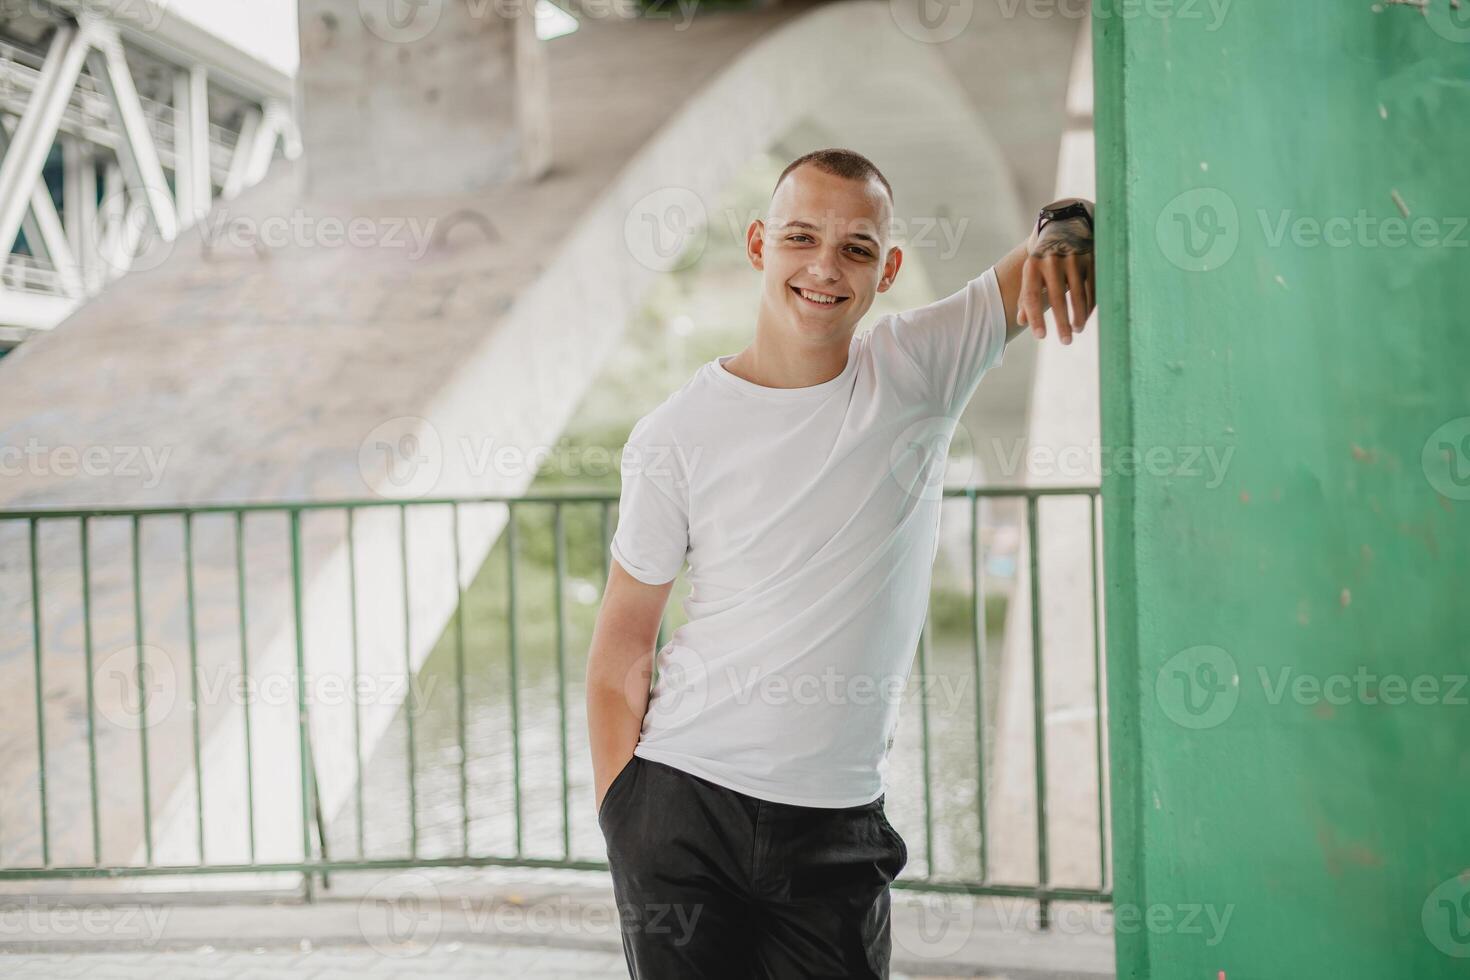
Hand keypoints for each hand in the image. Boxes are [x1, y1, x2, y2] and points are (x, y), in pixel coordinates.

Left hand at [1017, 198, 1094, 345]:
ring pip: (1078, 294)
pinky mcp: (1091, 257)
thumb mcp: (1032, 271)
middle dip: (1062, 323)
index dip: (1035, 317)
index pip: (1031, 296)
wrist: (1065, 223)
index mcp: (1032, 266)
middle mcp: (1051, 261)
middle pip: (1057, 298)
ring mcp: (1073, 258)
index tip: (1041, 337)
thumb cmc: (1045, 256)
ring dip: (1079, 316)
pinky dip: (1091, 304)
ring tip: (1076, 330)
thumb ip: (1026, 296)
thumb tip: (1021, 322)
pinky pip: (1092, 286)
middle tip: (1065, 342)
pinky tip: (1087, 316)